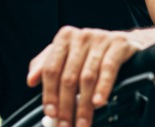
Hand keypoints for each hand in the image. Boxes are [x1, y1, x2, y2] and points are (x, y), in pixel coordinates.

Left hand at [26, 27, 141, 126]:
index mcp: (64, 38)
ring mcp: (100, 39)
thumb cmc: (90, 52)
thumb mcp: (67, 56)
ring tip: (81, 123)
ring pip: (87, 77)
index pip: (51, 68)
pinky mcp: (118, 44)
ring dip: (83, 105)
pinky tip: (98, 103)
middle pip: (68, 76)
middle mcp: (81, 36)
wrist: (123, 43)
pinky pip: (108, 69)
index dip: (49, 93)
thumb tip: (31, 80)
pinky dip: (103, 88)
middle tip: (65, 125)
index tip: (50, 113)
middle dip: (66, 106)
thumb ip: (46, 66)